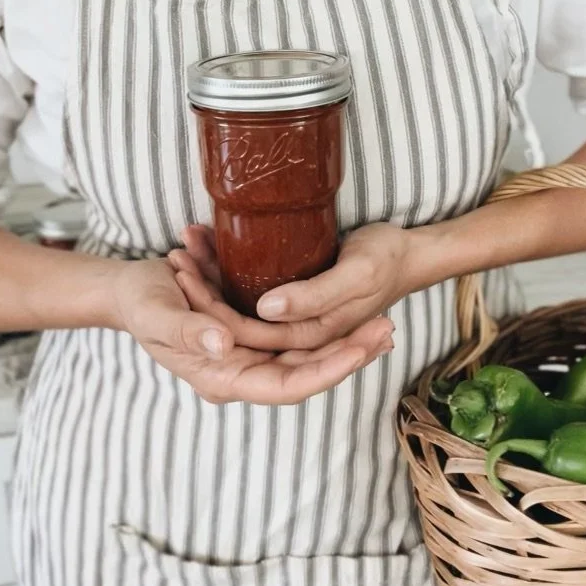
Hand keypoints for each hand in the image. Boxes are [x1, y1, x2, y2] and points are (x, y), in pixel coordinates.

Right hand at [112, 258, 393, 404]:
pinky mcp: (252, 328)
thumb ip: (186, 331)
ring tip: (383, 319)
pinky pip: (294, 332)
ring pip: (307, 351)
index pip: (284, 386)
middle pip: (305, 370)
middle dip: (348, 353)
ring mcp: (249, 350)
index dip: (323, 372)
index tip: (357, 352)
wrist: (129, 290)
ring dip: (344, 336)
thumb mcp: (156, 315)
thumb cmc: (139, 304)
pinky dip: (322, 320)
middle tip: (387, 329)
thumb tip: (223, 343)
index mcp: (222, 376)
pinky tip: (353, 308)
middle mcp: (242, 369)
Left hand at [171, 223, 427, 351]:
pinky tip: (202, 246)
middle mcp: (296, 337)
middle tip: (177, 261)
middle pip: (238, 329)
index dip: (213, 315)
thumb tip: (266, 309)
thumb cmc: (387, 258)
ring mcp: (291, 321)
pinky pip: (247, 294)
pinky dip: (222, 271)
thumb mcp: (358, 273)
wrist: (408, 251)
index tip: (188, 280)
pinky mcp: (288, 302)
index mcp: (312, 338)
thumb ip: (315, 296)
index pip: (251, 339)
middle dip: (202, 297)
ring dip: (207, 283)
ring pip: (238, 310)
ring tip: (181, 251)